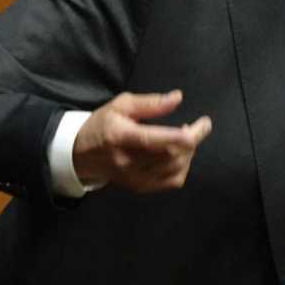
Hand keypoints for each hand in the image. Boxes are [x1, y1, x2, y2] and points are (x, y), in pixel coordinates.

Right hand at [72, 90, 210, 192]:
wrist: (81, 154)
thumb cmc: (103, 124)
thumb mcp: (120, 105)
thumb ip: (150, 103)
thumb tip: (177, 98)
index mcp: (122, 137)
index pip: (157, 140)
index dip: (184, 135)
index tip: (203, 124)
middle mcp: (128, 161)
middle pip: (171, 154)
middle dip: (192, 140)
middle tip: (199, 127)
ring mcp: (135, 178)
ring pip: (175, 168)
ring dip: (189, 152)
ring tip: (187, 138)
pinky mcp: (140, 187)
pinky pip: (172, 181)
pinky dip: (184, 167)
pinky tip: (180, 155)